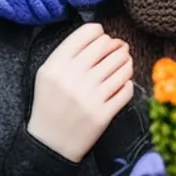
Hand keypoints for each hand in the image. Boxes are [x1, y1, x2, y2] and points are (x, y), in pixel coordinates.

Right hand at [27, 23, 133, 162]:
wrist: (49, 143)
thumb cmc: (50, 102)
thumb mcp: (47, 72)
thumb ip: (68, 52)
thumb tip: (102, 37)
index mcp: (56, 64)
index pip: (88, 33)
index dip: (100, 32)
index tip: (102, 38)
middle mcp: (73, 78)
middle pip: (108, 46)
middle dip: (117, 45)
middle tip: (119, 49)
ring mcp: (90, 97)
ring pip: (122, 65)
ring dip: (126, 62)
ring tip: (124, 63)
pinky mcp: (103, 114)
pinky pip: (127, 89)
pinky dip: (128, 83)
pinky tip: (122, 83)